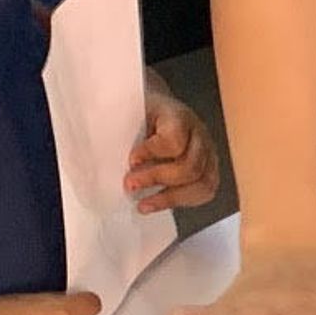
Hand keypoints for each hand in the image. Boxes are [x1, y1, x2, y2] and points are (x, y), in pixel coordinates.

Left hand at [124, 85, 219, 213]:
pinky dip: (181, 202)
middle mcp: (199, 135)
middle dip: (157, 179)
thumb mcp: (128, 112)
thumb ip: (120, 132)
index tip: (131, 160)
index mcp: (178, 116)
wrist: (154, 109)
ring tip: (144, 205)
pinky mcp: (209, 170)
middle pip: (191, 167)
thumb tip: (106, 158)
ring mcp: (208, 154)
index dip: (152, 152)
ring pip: (202, 184)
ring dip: (170, 198)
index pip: (175, 140)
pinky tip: (158, 203)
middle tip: (130, 184)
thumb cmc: (139, 112)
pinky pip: (204, 192)